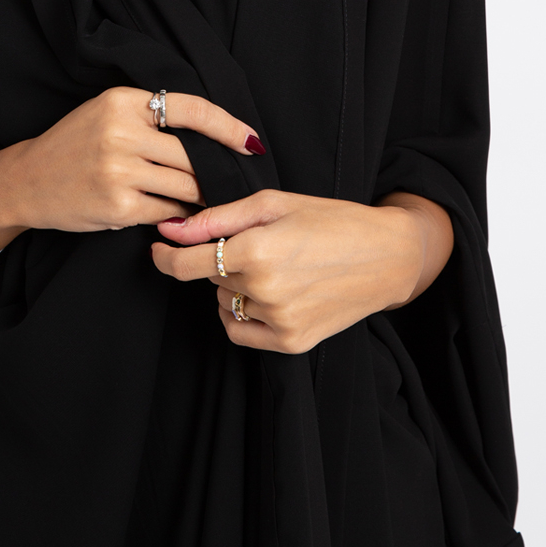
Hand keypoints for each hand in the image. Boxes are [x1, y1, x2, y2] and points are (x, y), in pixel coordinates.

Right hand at [0, 86, 262, 235]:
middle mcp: (120, 132)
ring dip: (201, 197)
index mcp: (122, 101)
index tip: (251, 141)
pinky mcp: (117, 206)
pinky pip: (168, 213)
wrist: (26, 181)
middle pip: (193, 156)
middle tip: (227, 181)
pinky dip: (178, 216)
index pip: (191, 109)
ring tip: (206, 201)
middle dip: (214, 172)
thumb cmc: (75, 145)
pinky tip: (178, 216)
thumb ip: (152, 118)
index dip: (227, 126)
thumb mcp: (107, 113)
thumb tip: (215, 139)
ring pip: (186, 187)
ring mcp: (118, 171)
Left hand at [151, 189, 451, 352]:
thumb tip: (170, 229)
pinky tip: (269, 295)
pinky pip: (240, 332)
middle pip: (210, 279)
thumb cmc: (333, 220)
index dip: (166, 256)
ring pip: (225, 303)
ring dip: (234, 288)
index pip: (187, 264)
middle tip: (260, 245)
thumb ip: (217, 218)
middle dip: (222, 261)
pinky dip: (243, 314)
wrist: (387, 257)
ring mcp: (278, 320)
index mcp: (257, 249)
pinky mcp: (290, 343)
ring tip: (274, 268)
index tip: (157, 249)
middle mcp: (264, 289)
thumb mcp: (273, 204)